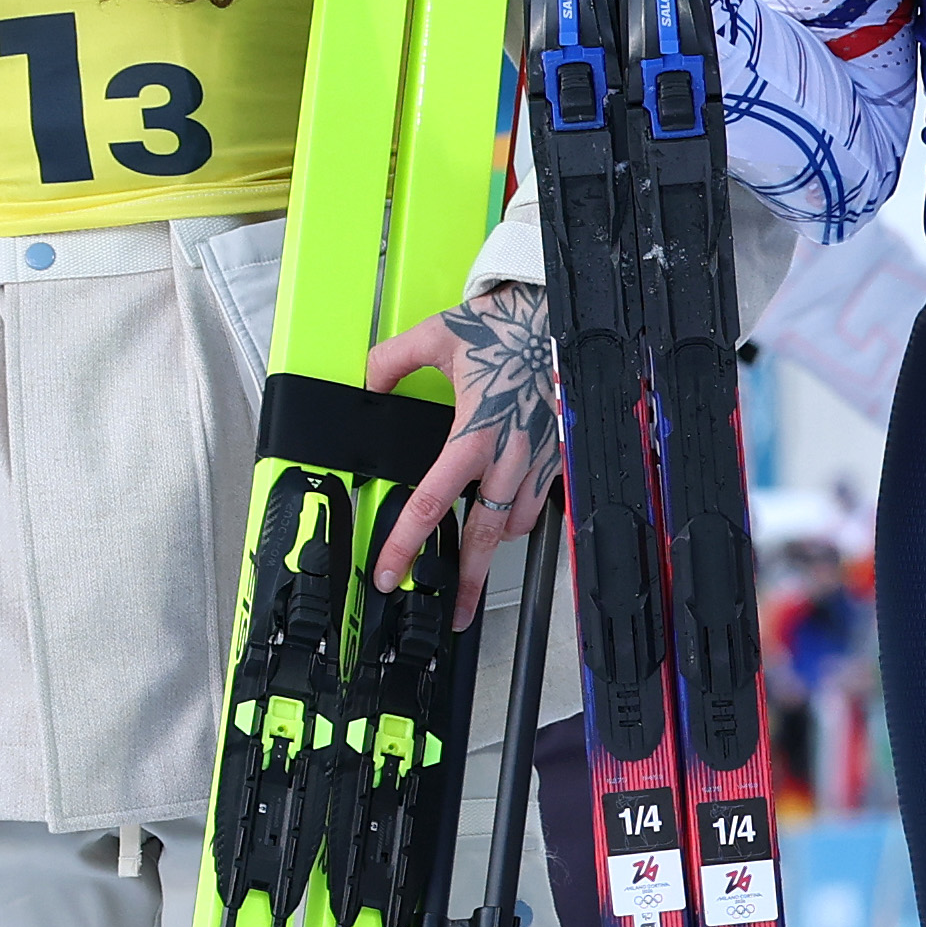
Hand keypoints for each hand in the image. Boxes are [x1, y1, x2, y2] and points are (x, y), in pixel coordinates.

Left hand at [367, 283, 562, 622]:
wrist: (560, 314)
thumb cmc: (507, 326)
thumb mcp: (438, 335)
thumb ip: (391, 361)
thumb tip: (365, 382)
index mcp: (473, 433)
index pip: (431, 503)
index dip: (405, 544)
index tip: (391, 572)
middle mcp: (508, 456)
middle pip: (483, 538)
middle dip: (468, 582)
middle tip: (456, 612)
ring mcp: (538, 459)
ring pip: (514, 524)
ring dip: (494, 544)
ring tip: (477, 560)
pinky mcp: (557, 455)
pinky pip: (538, 503)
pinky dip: (521, 517)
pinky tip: (508, 516)